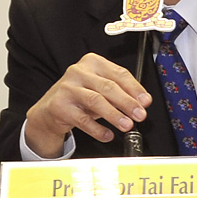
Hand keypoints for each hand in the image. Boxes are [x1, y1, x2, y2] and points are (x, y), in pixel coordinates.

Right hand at [23, 54, 151, 157]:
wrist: (51, 108)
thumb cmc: (80, 96)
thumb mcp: (100, 89)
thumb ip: (120, 92)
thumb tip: (141, 103)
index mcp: (93, 62)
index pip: (118, 74)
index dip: (135, 89)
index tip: (145, 101)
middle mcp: (79, 72)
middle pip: (108, 87)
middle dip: (127, 102)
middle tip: (140, 115)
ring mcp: (67, 88)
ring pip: (96, 101)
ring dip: (114, 115)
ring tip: (127, 125)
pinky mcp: (59, 105)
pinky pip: (82, 119)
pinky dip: (97, 129)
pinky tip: (108, 135)